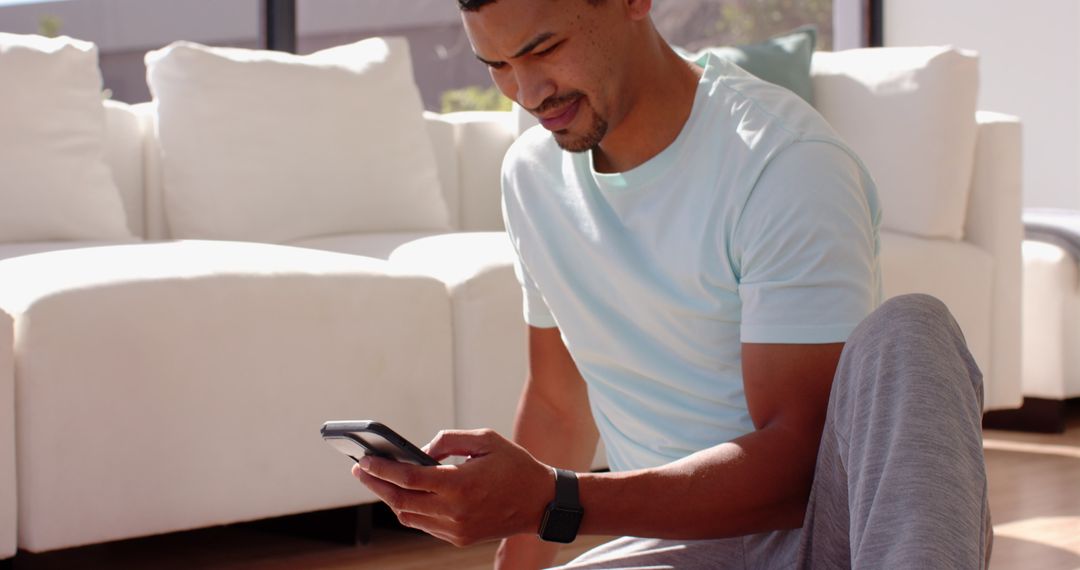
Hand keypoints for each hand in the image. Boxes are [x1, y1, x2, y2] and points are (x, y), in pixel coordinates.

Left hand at [351, 428, 553, 546]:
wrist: (542, 502)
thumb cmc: (515, 466)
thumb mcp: (485, 440)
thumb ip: (448, 441)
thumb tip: (419, 453)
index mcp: (460, 485)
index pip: (408, 479)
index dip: (382, 470)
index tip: (364, 460)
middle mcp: (455, 511)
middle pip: (401, 501)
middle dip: (376, 485)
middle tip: (361, 470)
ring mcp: (456, 529)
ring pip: (409, 516)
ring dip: (391, 499)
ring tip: (379, 480)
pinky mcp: (460, 538)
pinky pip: (424, 525)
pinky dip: (410, 509)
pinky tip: (404, 495)